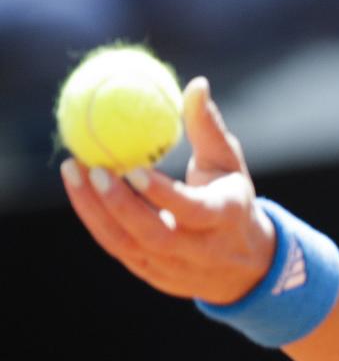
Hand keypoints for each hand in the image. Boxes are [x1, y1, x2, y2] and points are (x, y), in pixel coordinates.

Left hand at [60, 76, 275, 304]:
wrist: (244, 263)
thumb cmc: (233, 199)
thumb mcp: (229, 165)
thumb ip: (209, 128)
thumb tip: (196, 84)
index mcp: (226, 219)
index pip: (192, 211)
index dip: (162, 194)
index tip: (133, 167)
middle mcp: (201, 250)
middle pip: (155, 235)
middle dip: (119, 205)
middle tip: (91, 168)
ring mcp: (175, 268)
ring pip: (128, 245)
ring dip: (95, 211)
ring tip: (72, 171)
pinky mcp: (154, 276)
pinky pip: (118, 248)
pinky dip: (96, 220)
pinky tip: (80, 190)